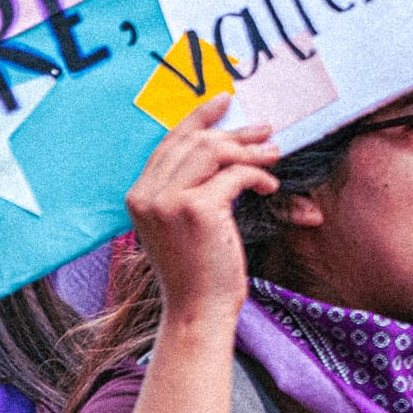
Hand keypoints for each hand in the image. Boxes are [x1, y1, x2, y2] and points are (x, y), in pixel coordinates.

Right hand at [124, 95, 280, 329]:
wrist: (198, 310)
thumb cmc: (197, 268)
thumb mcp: (181, 222)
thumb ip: (186, 186)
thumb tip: (221, 144)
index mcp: (139, 195)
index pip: (169, 142)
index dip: (198, 118)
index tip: (225, 101)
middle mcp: (148, 195)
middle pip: (193, 141)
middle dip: (233, 132)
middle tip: (264, 131)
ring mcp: (169, 202)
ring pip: (214, 151)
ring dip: (250, 150)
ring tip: (273, 155)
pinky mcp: (198, 209)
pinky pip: (235, 174)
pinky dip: (258, 175)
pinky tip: (269, 186)